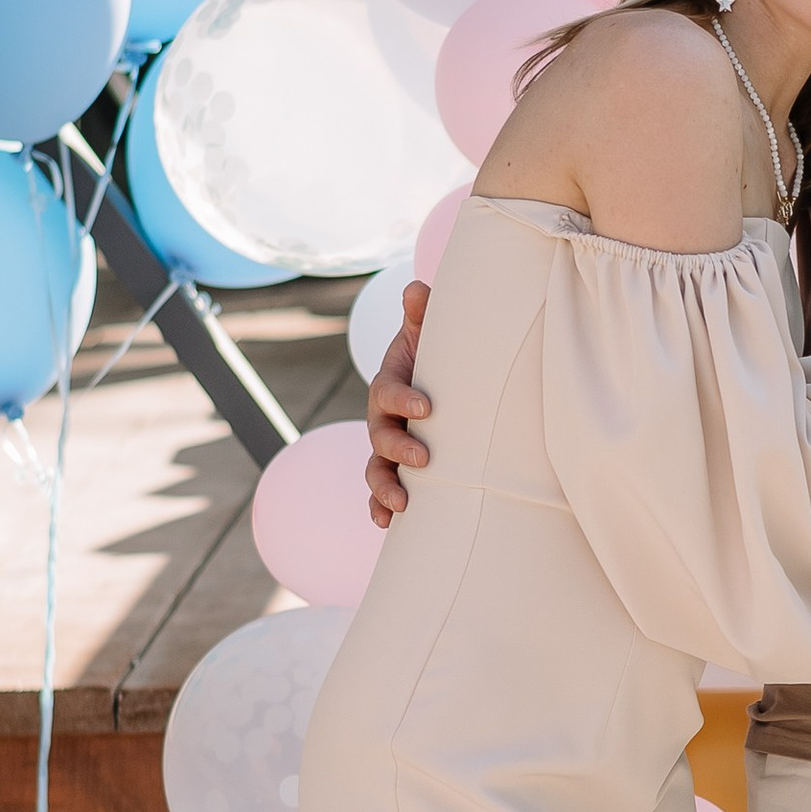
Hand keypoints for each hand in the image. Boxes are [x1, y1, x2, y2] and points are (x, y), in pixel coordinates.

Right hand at [366, 282, 431, 526]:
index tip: (426, 408)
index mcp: (389, 386)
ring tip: (401, 505)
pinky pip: (381, 491)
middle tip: (424, 460)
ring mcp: (388, 445)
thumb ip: (422, 313)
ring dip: (384, 488)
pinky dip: (379, 508)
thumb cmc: (434, 353)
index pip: (387, 392)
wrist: (434, 377)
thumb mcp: (428, 332)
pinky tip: (387, 524)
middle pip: (379, 437)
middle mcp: (383, 419)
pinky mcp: (397, 467)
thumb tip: (418, 288)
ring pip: (376, 469)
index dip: (402, 400)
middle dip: (398, 451)